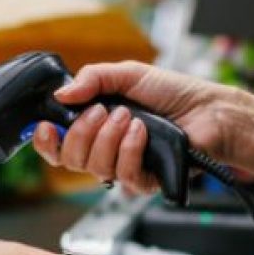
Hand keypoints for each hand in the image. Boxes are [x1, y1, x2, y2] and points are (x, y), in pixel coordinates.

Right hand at [32, 62, 235, 194]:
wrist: (209, 110)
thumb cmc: (172, 92)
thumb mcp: (128, 73)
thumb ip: (92, 79)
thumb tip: (60, 94)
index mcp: (95, 126)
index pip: (58, 146)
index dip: (45, 142)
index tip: (44, 127)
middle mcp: (105, 150)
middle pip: (70, 159)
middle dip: (82, 132)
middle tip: (103, 111)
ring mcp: (124, 167)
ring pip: (94, 168)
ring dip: (109, 138)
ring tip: (130, 117)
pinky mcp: (145, 181)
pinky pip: (123, 176)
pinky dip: (130, 149)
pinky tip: (142, 132)